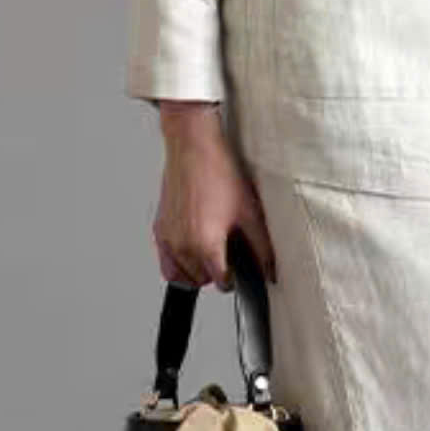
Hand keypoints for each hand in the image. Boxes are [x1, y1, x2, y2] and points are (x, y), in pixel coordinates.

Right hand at [151, 103, 277, 289]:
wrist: (192, 147)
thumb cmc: (217, 172)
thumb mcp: (249, 212)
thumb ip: (261, 247)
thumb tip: (270, 269)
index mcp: (205, 245)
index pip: (221, 283)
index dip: (233, 278)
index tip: (237, 269)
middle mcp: (182, 246)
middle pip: (200, 280)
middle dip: (214, 273)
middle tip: (226, 253)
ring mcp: (167, 238)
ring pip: (179, 275)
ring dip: (194, 271)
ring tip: (208, 251)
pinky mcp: (159, 229)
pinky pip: (165, 259)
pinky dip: (177, 260)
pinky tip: (191, 243)